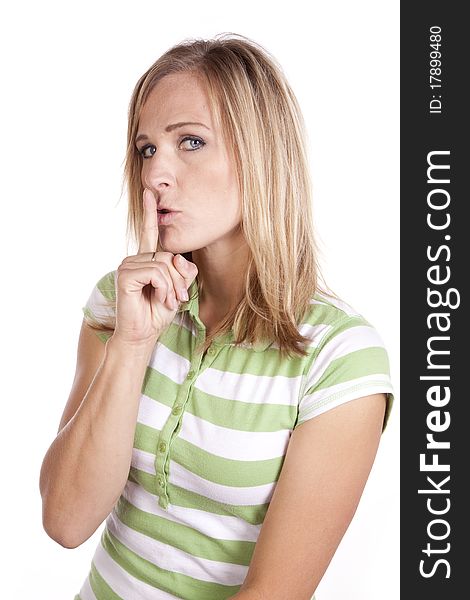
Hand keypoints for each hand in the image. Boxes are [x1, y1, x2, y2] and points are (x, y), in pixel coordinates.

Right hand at [112, 188, 197, 345]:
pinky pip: (156, 272)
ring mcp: (128, 266)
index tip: (149, 193)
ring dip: (173, 286)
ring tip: (168, 301)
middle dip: (179, 279)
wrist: (142, 334)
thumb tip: (180, 259)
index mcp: (146, 260)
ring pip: (164, 264)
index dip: (150, 213)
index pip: (150, 233)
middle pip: (169, 255)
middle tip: (178, 298)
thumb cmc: (156, 313)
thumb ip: (184, 272)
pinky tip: (160, 299)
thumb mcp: (178, 290)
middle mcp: (135, 259)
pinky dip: (164, 287)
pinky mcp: (125, 275)